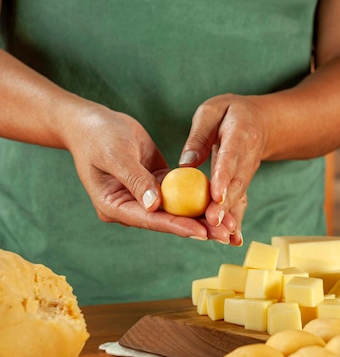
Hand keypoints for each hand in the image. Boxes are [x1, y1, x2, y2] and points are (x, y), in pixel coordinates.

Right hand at [62, 101, 226, 239]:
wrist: (92, 122)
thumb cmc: (98, 135)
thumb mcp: (115, 154)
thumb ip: (135, 179)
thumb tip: (155, 205)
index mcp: (114, 207)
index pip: (150, 220)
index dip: (177, 226)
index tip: (201, 233)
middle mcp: (131, 206)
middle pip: (168, 220)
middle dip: (197, 227)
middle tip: (226, 234)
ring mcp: (145, 196)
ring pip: (178, 209)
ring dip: (203, 215)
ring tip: (231, 223)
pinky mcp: (157, 183)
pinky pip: (181, 192)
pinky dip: (200, 196)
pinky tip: (221, 201)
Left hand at [179, 94, 268, 245]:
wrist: (263, 122)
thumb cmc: (230, 113)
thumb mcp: (212, 111)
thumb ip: (199, 135)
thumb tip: (185, 163)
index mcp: (240, 135)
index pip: (230, 158)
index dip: (223, 177)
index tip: (215, 194)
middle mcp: (247, 159)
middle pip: (236, 184)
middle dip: (225, 205)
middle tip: (213, 222)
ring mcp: (247, 174)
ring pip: (239, 198)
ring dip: (230, 218)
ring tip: (222, 238)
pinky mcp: (243, 184)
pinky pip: (239, 203)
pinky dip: (236, 221)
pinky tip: (231, 240)